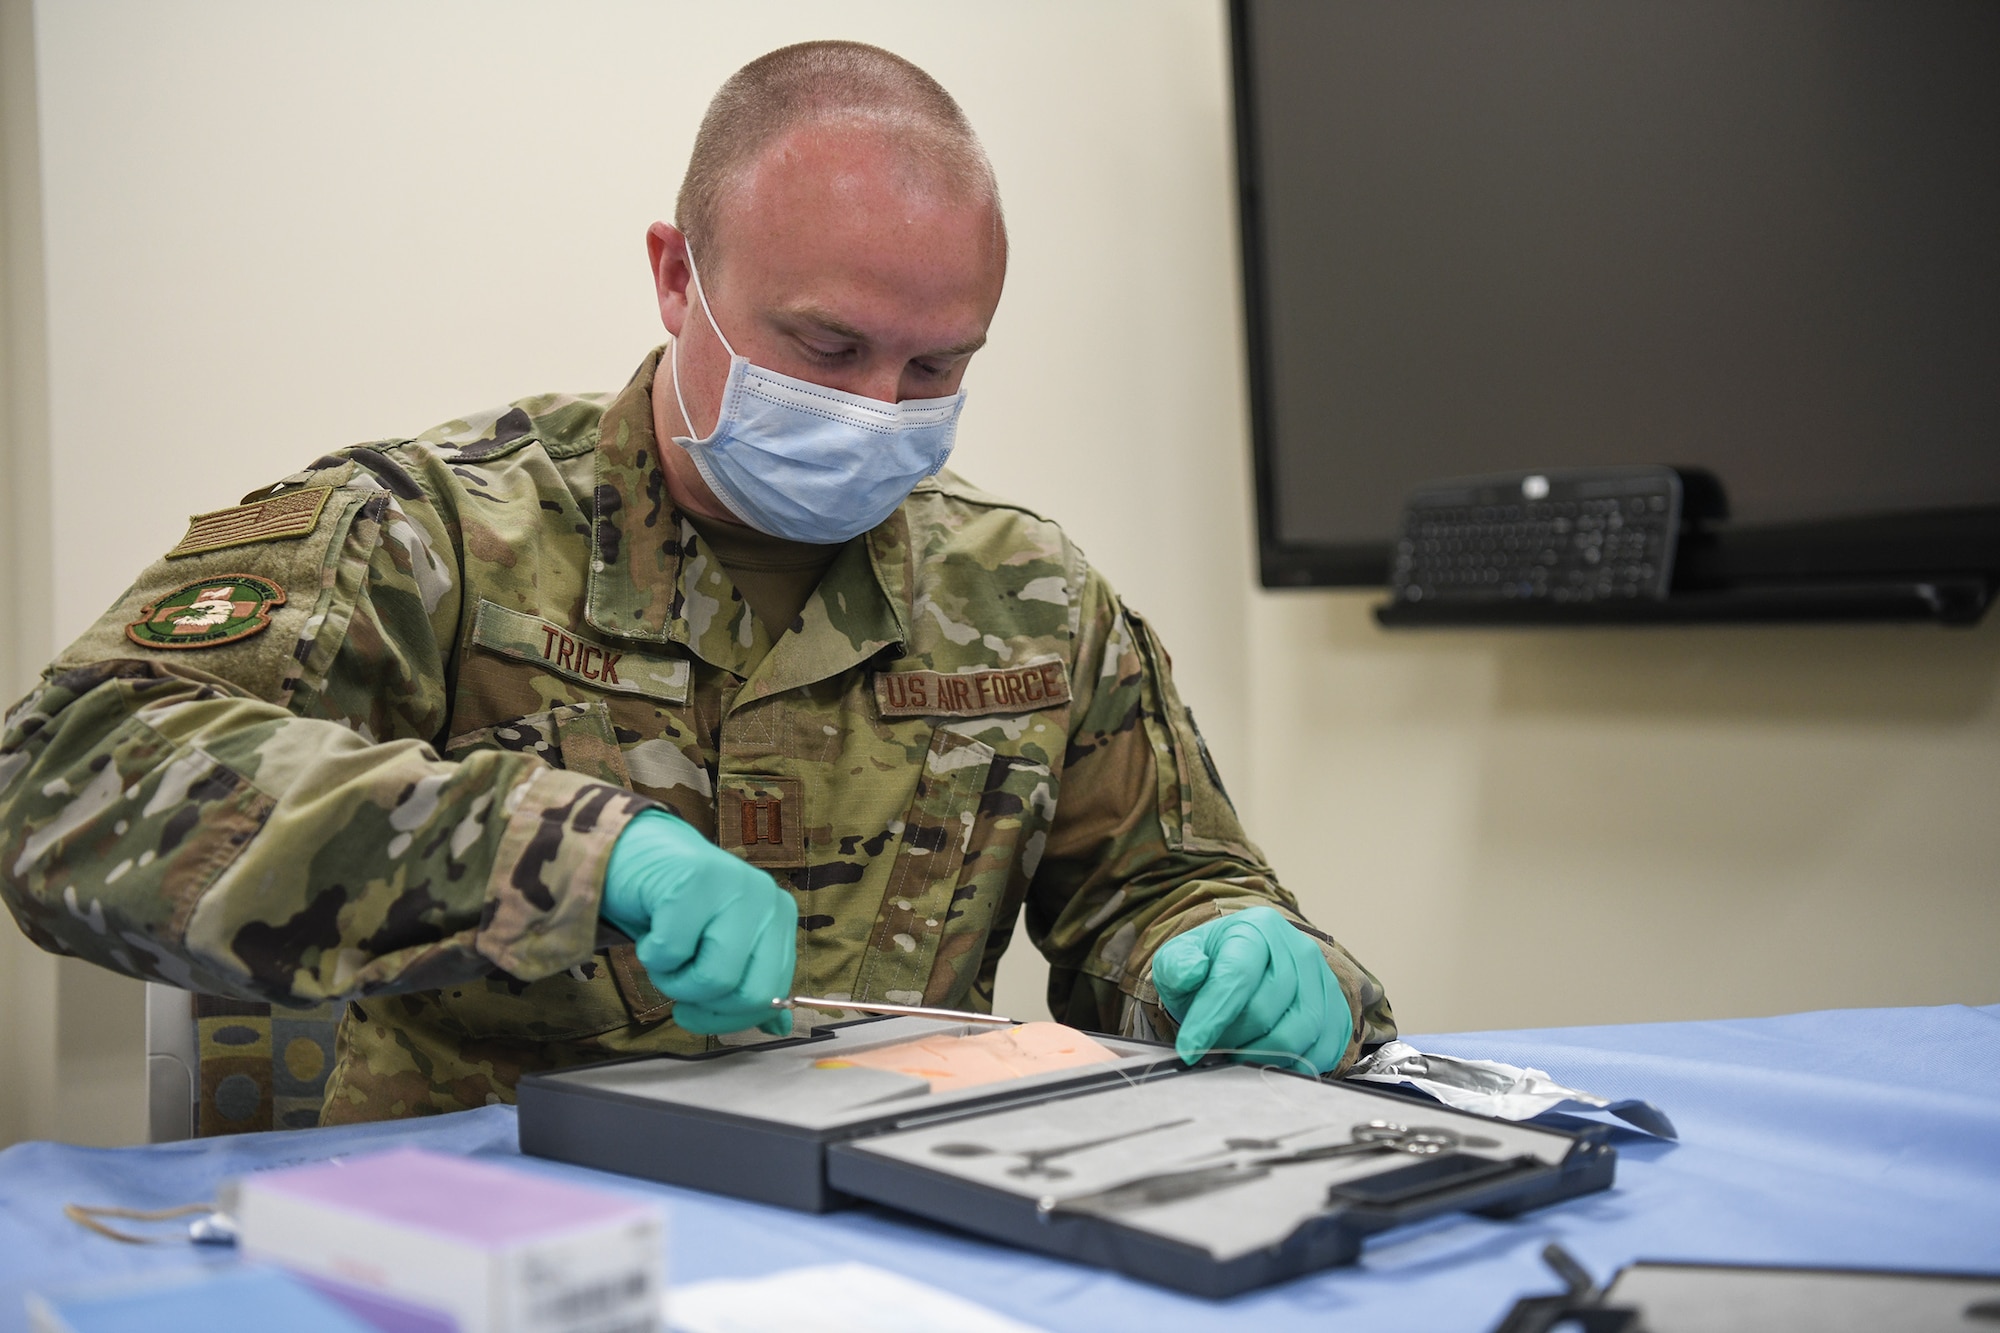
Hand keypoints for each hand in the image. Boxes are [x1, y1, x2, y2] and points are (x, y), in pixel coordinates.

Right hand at [600, 810, 797, 1035]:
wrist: (635, 852)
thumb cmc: (678, 907)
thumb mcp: (722, 946)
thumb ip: (750, 982)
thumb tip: (779, 1027)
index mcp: (779, 919)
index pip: (772, 995)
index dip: (730, 1017)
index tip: (696, 1011)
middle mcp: (767, 899)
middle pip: (747, 994)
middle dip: (702, 1003)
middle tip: (677, 979)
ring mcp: (735, 886)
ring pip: (711, 979)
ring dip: (672, 978)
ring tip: (663, 950)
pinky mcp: (696, 879)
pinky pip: (671, 953)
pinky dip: (650, 953)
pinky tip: (651, 926)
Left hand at [1150, 906, 1352, 1074]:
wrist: (1246, 966)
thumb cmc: (1211, 965)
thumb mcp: (1179, 958)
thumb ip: (1177, 965)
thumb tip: (1192, 973)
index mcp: (1257, 929)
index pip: (1236, 978)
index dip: (1211, 1018)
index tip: (1190, 1048)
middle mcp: (1298, 949)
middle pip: (1266, 1010)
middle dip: (1233, 1039)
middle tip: (1214, 1045)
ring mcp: (1323, 980)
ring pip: (1298, 1033)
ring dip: (1261, 1054)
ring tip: (1238, 1052)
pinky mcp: (1338, 1009)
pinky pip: (1324, 1048)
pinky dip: (1294, 1064)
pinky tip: (1269, 1060)